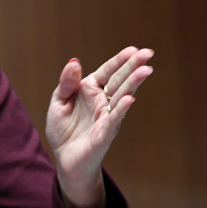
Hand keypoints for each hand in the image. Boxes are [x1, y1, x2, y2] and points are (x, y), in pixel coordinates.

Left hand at [46, 47, 153, 207]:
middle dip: (133, 67)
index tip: (133, 49)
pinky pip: (114, 119)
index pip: (107, 72)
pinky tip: (130, 98)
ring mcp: (106, 116)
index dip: (119, 61)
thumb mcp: (58, 102)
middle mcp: (102, 101)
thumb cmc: (63, 129)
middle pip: (120, 81)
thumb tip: (74, 62)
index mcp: (91, 90)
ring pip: (122, 97)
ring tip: (146, 70)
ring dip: (133, 84)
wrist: (64, 158)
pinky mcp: (105, 133)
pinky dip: (121, 109)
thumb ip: (67, 83)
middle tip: (148, 53)